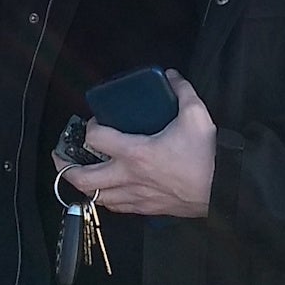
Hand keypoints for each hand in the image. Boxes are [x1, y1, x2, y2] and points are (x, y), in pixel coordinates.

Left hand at [50, 70, 216, 218]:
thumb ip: (182, 91)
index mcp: (135, 152)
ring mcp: (135, 196)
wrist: (223, 191)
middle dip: (65, 167)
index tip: (95, 122)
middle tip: (60, 156)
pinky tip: (108, 190)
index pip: (96, 139)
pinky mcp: (146, 209)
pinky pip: (116, 207)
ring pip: (96, 197)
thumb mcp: (196, 116)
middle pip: (83, 178)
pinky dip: (105, 199)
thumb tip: (171, 75)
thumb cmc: (207, 156)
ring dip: (84, 185)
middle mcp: (129, 177)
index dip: (89, 127)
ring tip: (80, 174)